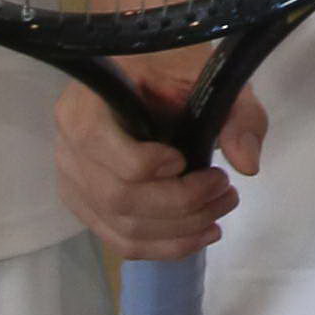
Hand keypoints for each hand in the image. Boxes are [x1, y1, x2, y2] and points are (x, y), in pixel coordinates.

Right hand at [57, 66, 254, 263]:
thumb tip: (246, 163)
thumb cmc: (170, 68)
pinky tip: (197, 235)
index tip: (192, 159)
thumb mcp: (209, 77)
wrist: (145, 71)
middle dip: (182, 204)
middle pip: (119, 198)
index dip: (153, 165)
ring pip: (122, 227)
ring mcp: (72, 180)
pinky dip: (163, 246)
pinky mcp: (86, 204)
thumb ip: (236, 113)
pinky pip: (119, 240)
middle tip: (225, 191)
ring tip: (219, 213)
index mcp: (86, 106)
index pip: (106, 151)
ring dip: (179, 231)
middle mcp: (67, 147)